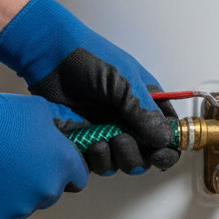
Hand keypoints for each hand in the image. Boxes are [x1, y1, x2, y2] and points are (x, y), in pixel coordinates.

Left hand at [0, 0, 179, 175]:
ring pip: (122, 163)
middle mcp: (130, 120)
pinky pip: (97, 163)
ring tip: (103, 141)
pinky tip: (89, 144)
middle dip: (138, 156)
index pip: (169, 134)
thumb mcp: (123, 81)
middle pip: (147, 155)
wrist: (49, 55)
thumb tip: (165, 139)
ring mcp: (108, 131)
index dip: (168, 147)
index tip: (158, 152)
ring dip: (116, 159)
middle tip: (122, 140)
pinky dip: (96, 160)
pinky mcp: (85, 140)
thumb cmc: (90, 57)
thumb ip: (144, 112)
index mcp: (147, 103)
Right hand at [0, 55, 88, 218]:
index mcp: (64, 163)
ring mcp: (21, 207)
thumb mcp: (37, 111)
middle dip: (35, 183)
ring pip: (21, 206)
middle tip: (13, 165)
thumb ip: (52, 130)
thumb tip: (53, 136)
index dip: (64, 172)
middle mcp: (47, 189)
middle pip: (49, 194)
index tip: (50, 167)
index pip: (77, 178)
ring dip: (10, 194)